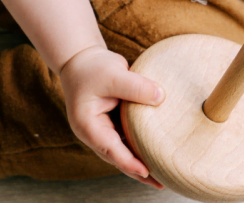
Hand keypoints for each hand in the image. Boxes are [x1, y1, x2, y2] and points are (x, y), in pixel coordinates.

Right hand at [59, 46, 165, 187]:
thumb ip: (136, 86)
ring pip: (123, 151)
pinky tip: (156, 152)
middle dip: (138, 172)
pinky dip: (140, 147)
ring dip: (140, 162)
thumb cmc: (92, 67)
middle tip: (160, 184)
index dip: (129, 162)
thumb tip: (161, 97)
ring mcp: (102, 130)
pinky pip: (127, 139)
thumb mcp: (114, 73)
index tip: (146, 172)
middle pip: (117, 157)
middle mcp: (94, 132)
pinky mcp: (112, 124)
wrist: (80, 59)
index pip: (110, 149)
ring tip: (162, 175)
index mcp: (88, 125)